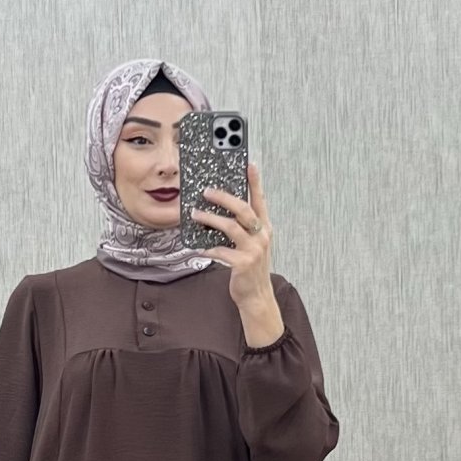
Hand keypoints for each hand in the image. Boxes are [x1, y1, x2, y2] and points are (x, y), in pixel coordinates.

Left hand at [190, 161, 279, 326]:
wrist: (256, 296)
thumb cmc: (250, 268)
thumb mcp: (251, 244)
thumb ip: (242, 228)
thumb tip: (219, 210)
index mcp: (264, 228)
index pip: (260, 200)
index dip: (255, 182)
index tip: (250, 164)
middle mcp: (262, 236)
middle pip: (243, 209)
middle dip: (224, 197)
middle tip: (207, 191)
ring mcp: (253, 250)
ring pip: (230, 227)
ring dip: (210, 219)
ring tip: (196, 214)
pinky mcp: (242, 264)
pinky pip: (221, 250)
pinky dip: (208, 247)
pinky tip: (198, 246)